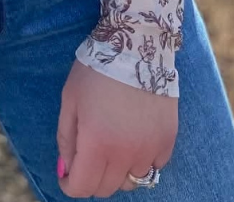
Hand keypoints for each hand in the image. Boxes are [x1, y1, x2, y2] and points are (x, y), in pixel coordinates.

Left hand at [56, 61, 176, 196]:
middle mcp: (125, 153)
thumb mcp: (70, 99)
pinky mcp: (168, 140)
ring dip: (118, 171)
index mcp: (97, 143)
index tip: (67, 175)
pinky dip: (142, 162)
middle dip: (92, 178)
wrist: (136, 45)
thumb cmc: (96, 70)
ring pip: (131, 182)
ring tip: (112, 147)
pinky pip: (154, 167)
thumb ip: (66, 138)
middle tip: (88, 156)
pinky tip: (134, 140)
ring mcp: (150, 148)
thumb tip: (66, 169)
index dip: (70, 184)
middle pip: (107, 188)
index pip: (83, 187)